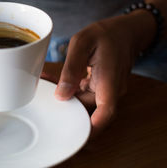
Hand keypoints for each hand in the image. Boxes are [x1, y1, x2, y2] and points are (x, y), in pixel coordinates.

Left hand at [54, 12, 154, 137]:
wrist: (124, 31)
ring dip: (63, 95)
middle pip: (86, 110)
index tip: (73, 135)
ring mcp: (105, 91)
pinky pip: (82, 94)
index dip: (90, 129)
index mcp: (109, 82)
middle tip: (41, 95)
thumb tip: (61, 95)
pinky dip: (68, 89)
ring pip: (81, 102)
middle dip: (63, 107)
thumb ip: (71, 69)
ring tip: (44, 81)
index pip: (105, 114)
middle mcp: (110, 91)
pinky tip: (52, 79)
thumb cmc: (105, 34)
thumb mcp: (82, 44)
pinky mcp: (100, 88)